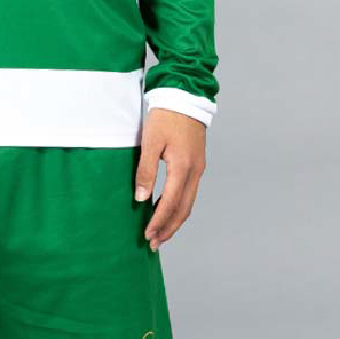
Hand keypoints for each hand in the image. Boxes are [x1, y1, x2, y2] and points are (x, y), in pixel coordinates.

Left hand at [134, 107, 206, 250]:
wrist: (185, 95)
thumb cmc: (166, 116)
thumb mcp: (151, 141)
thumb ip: (146, 170)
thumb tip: (141, 198)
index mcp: (183, 167)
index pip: (171, 204)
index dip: (159, 222)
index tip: (148, 235)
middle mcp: (195, 171)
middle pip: (184, 209)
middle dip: (169, 228)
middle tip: (154, 243)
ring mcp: (198, 168)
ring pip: (189, 202)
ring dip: (175, 219)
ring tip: (161, 232)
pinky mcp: (197, 163)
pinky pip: (190, 192)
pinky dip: (180, 206)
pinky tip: (169, 209)